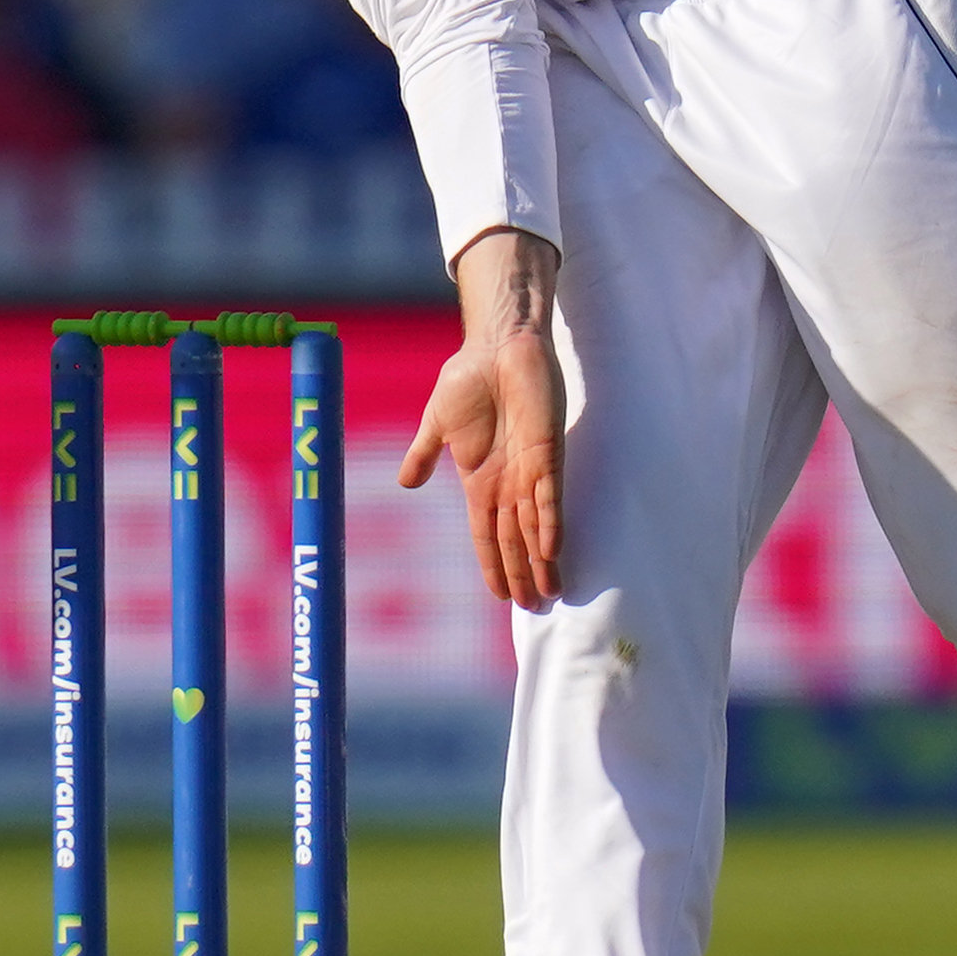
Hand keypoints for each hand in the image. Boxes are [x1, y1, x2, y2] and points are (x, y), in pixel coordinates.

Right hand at [398, 227, 563, 605]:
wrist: (497, 344)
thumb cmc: (468, 378)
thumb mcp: (437, 422)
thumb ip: (424, 454)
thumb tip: (405, 484)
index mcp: (480, 480)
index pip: (486, 535)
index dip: (492, 566)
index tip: (501, 597)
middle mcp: (507, 482)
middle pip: (514, 541)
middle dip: (522, 576)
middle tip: (534, 611)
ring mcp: (529, 470)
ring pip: (534, 528)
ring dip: (540, 562)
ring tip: (548, 595)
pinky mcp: (548, 452)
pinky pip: (549, 496)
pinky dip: (550, 524)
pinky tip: (552, 551)